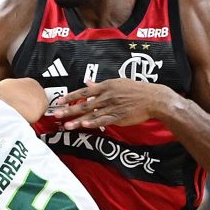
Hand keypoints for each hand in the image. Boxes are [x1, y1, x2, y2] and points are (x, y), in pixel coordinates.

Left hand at [51, 79, 169, 130]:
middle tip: (56, 115)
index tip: (59, 101)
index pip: (84, 91)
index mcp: (106, 86)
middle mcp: (107, 96)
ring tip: (66, 126)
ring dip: (78, 121)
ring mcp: (112, 107)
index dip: (71, 96)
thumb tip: (87, 82)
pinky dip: (94, 123)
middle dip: (69, 110)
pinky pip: (104, 121)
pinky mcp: (119, 117)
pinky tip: (85, 126)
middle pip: (84, 104)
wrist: (153, 98)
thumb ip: (101, 85)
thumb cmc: (136, 90)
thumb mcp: (118, 83)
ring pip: (92, 115)